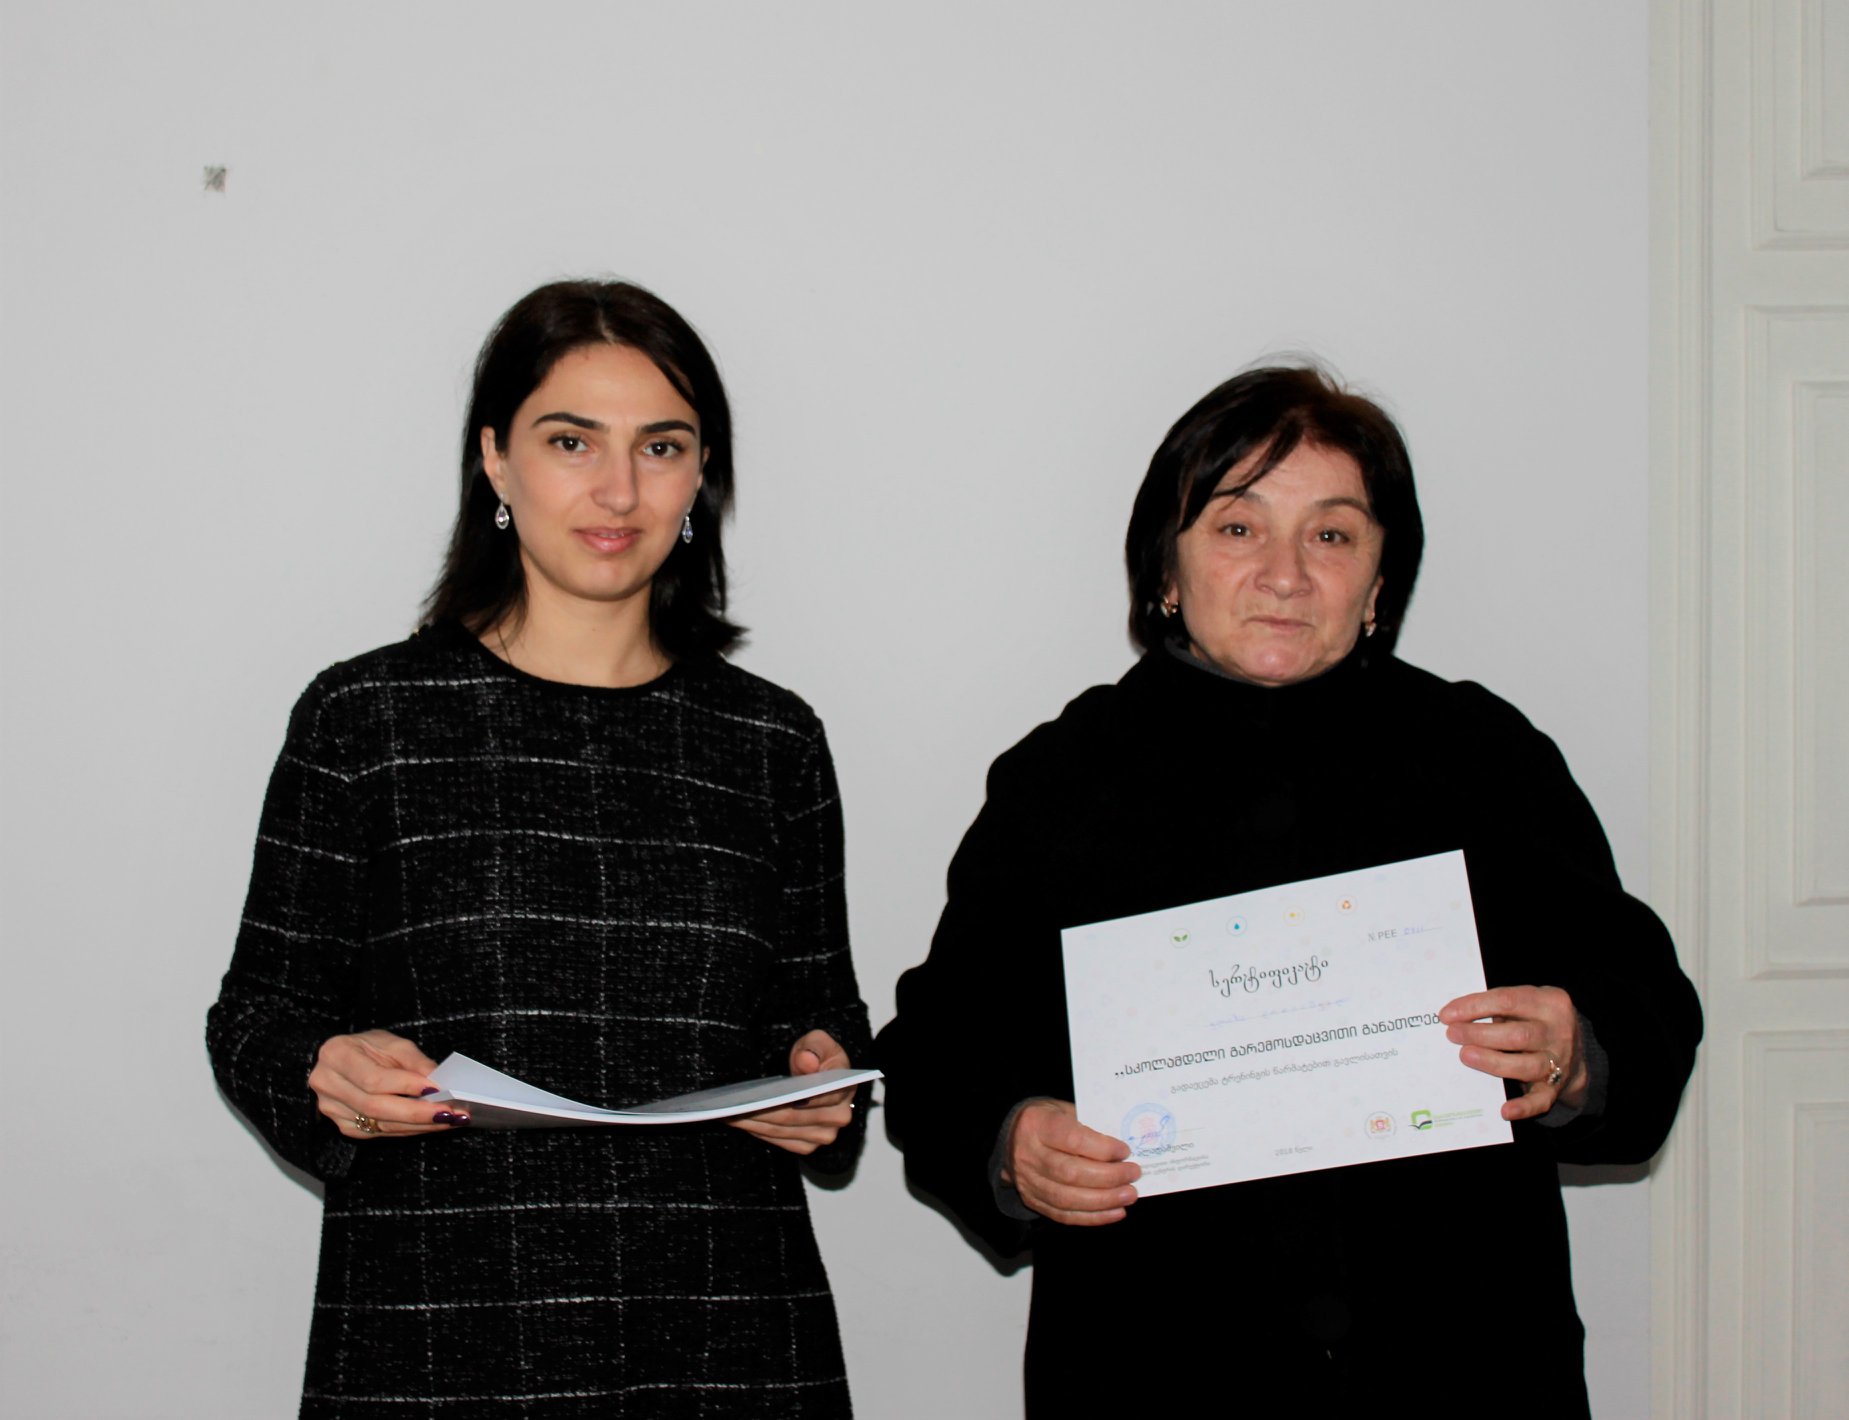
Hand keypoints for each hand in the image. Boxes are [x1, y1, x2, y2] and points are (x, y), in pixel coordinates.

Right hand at [309, 1029, 464, 1138]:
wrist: (344, 1059)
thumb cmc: (369, 1047)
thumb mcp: (392, 1043)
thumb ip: (414, 1061)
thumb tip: (438, 1081)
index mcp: (337, 1055)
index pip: (373, 1078)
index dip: (406, 1086)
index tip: (436, 1089)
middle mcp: (328, 1084)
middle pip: (375, 1107)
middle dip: (418, 1112)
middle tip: (452, 1113)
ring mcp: (332, 1109)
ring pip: (380, 1124)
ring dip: (419, 1125)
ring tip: (450, 1120)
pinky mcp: (344, 1126)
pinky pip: (380, 1133)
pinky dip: (408, 1130)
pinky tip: (430, 1125)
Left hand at [729, 1030, 856, 1155]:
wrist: (813, 1074)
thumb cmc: (816, 1057)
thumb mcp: (817, 1041)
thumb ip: (814, 1047)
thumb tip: (807, 1062)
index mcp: (845, 1088)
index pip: (821, 1096)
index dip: (796, 1097)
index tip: (770, 1095)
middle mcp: (838, 1117)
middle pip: (794, 1117)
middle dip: (762, 1110)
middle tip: (735, 1103)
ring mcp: (823, 1135)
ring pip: (782, 1130)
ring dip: (754, 1122)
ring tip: (729, 1111)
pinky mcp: (807, 1146)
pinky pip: (779, 1141)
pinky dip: (758, 1131)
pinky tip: (740, 1120)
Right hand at [1002, 1099, 1138, 1226]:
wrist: (1012, 1138)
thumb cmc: (1047, 1120)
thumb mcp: (1063, 1110)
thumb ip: (1089, 1126)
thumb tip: (1122, 1151)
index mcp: (1037, 1125)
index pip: (1072, 1140)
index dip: (1102, 1149)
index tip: (1125, 1151)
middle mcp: (1028, 1155)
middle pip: (1070, 1173)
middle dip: (1108, 1177)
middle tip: (1133, 1174)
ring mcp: (1028, 1181)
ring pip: (1067, 1199)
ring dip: (1104, 1200)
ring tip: (1129, 1195)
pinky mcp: (1032, 1201)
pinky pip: (1064, 1215)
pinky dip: (1093, 1217)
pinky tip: (1115, 1212)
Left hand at [1439, 986, 1587, 1121]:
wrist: (1577, 1048)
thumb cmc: (1535, 1020)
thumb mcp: (1526, 1003)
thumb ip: (1498, 1006)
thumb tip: (1454, 1016)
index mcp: (1550, 1002)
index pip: (1508, 1001)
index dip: (1474, 1007)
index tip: (1447, 1015)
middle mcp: (1559, 1032)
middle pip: (1518, 1035)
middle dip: (1480, 1035)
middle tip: (1452, 1035)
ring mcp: (1560, 1062)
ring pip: (1526, 1066)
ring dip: (1493, 1062)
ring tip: (1465, 1056)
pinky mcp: (1556, 1087)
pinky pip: (1541, 1100)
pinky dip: (1523, 1107)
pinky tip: (1504, 1110)